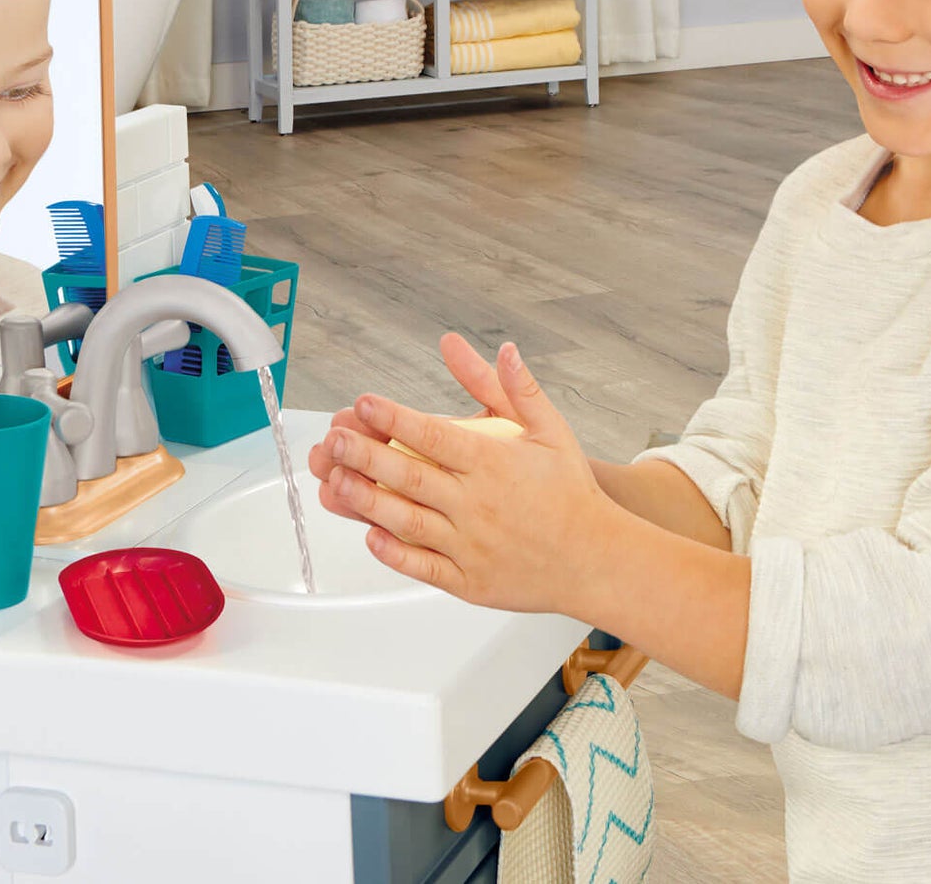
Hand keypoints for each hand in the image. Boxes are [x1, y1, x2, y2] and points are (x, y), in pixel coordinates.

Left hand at [317, 341, 612, 616]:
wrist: (597, 558)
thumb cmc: (571, 492)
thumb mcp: (551, 430)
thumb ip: (519, 389)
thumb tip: (504, 348)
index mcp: (495, 464)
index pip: (435, 435)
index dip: (395, 418)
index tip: (365, 402)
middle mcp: (479, 504)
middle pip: (411, 476)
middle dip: (367, 455)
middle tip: (334, 438)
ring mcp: (471, 545)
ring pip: (408, 521)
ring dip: (367, 501)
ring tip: (334, 482)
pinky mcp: (469, 581)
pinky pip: (423, 567)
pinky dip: (393, 553)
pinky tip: (369, 535)